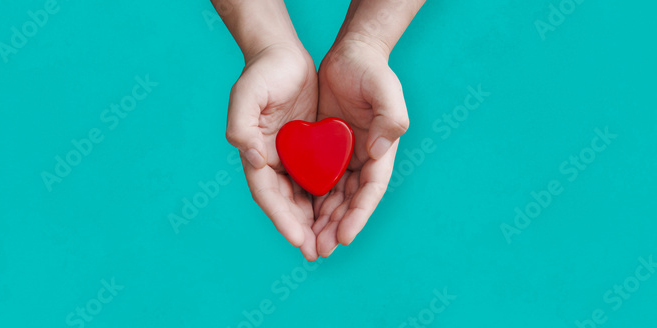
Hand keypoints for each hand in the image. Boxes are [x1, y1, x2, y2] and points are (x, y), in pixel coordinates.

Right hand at [225, 43, 320, 260]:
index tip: (298, 240)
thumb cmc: (262, 72)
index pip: (267, 195)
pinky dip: (327, 199)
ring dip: (315, 221)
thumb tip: (252, 158)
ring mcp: (289, 156)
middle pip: (286, 204)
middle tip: (317, 253)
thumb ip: (240, 125)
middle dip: (300, 230)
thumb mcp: (246, 94)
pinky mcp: (307, 149)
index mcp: (254, 153)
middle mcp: (270, 161)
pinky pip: (318, 180)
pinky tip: (340, 214)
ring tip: (330, 244)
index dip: (282, 219)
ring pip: (303, 197)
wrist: (281, 53)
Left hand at [311, 36, 409, 256]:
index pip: (370, 191)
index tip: (344, 236)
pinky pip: (315, 182)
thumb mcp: (386, 91)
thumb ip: (390, 120)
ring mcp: (343, 157)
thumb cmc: (370, 71)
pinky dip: (307, 202)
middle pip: (349, 202)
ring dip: (322, 223)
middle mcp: (364, 160)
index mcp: (381, 151)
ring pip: (331, 198)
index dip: (358, 215)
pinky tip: (296, 218)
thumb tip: (378, 153)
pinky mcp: (324, 151)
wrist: (350, 55)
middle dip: (336, 228)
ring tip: (309, 246)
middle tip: (321, 250)